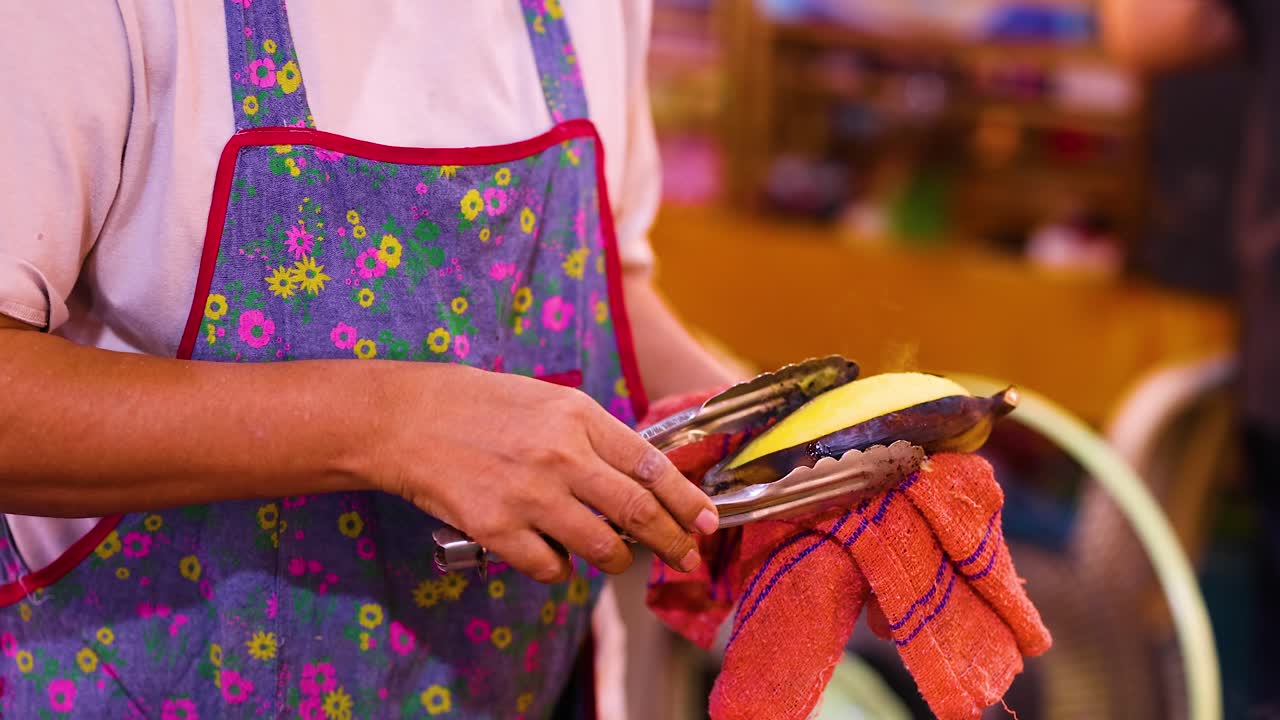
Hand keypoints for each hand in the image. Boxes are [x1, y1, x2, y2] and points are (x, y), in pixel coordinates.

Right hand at [372, 363, 718, 582]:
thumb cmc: (480, 405)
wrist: (407, 419)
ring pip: (601, 547)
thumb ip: (594, 435)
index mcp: (578, 417)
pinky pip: (550, 567)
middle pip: (638, 512)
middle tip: (686, 557)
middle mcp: (561, 456)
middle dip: (671, 541)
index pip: (650, 466)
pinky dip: (560, 568)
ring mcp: (529, 495)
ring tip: (615, 556)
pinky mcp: (497, 529)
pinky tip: (552, 553)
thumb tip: (642, 478)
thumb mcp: (548, 401)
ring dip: (617, 559)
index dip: (686, 500)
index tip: (707, 521)